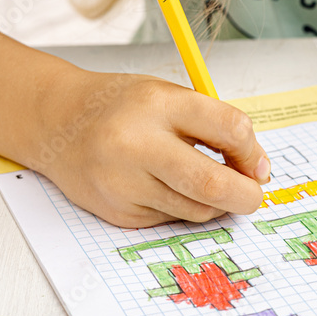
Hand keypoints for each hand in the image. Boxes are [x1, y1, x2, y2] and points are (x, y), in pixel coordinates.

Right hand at [36, 71, 269, 227]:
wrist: (59, 123)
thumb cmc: (123, 108)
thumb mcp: (168, 96)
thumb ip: (213, 125)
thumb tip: (257, 170)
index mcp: (159, 103)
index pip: (229, 128)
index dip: (253, 153)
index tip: (257, 165)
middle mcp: (137, 144)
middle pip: (212, 184)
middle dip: (246, 196)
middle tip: (253, 195)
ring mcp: (124, 183)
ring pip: (196, 210)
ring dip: (215, 204)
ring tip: (203, 183)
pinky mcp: (118, 212)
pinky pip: (170, 219)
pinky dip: (180, 207)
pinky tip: (162, 186)